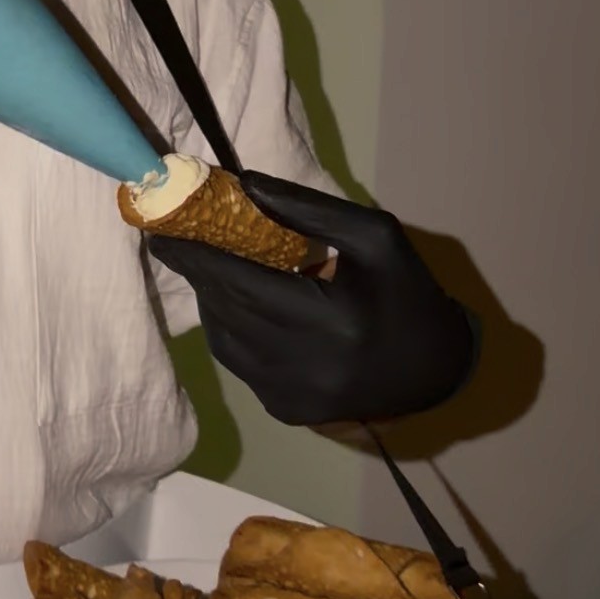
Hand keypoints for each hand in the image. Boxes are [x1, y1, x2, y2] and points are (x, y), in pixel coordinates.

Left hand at [149, 173, 478, 425]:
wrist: (435, 369)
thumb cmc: (406, 292)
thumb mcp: (373, 235)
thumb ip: (308, 209)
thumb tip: (244, 186)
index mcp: (333, 320)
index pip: (244, 282)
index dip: (199, 256)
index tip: (164, 231)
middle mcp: (307, 366)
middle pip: (228, 311)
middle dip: (196, 274)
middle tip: (171, 242)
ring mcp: (294, 397)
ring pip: (226, 342)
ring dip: (211, 302)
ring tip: (206, 270)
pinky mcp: (288, 411)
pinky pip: (240, 366)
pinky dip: (230, 333)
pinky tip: (236, 307)